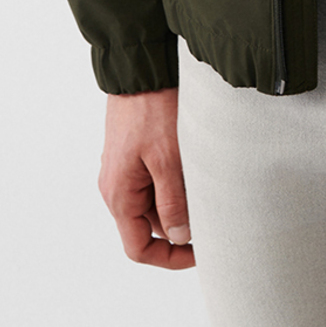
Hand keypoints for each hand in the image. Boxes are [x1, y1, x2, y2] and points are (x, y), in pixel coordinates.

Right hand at [99, 87, 194, 268]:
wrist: (140, 68)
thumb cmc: (151, 109)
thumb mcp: (167, 159)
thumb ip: (172, 202)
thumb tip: (179, 236)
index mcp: (119, 195)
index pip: (139, 248)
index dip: (170, 258)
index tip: (199, 251)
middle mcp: (116, 187)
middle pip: (149, 226)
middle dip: (179, 222)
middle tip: (210, 209)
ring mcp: (123, 170)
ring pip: (154, 202)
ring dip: (178, 198)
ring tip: (201, 178)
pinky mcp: (132, 154)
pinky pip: (153, 180)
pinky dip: (173, 180)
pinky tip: (191, 163)